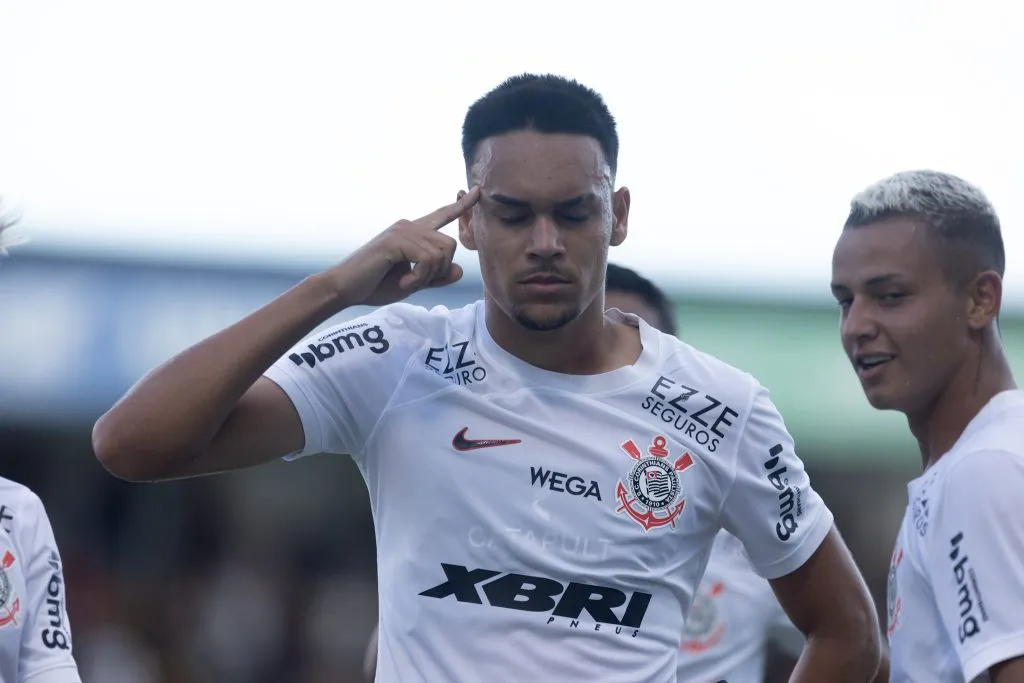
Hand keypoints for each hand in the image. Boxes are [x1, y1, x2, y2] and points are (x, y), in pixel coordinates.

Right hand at [325, 187, 480, 306]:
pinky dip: (419, 278)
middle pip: (450, 245)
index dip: (462, 206)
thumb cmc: (376, 285)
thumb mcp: (413, 283)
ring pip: (440, 254)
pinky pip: (426, 260)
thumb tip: (459, 270)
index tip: (478, 192)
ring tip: (407, 282)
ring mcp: (402, 230)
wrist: (346, 289)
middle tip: (417, 282)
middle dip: (439, 270)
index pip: (442, 215)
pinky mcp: (395, 240)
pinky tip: (403, 282)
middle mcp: (410, 225)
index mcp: (414, 232)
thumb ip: (436, 277)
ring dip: (427, 277)